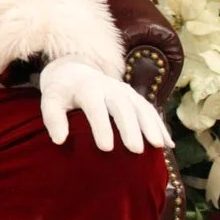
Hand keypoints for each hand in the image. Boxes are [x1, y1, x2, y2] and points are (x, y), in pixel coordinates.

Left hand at [39, 55, 173, 152]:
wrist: (74, 69)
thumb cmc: (62, 91)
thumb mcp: (51, 99)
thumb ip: (53, 117)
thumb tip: (58, 140)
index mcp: (86, 87)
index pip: (95, 107)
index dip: (101, 126)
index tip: (105, 148)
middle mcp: (108, 87)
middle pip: (122, 106)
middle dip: (130, 127)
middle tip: (135, 150)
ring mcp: (124, 90)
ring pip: (141, 106)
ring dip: (151, 125)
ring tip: (158, 146)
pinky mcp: (134, 96)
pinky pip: (150, 110)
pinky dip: (160, 125)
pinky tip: (168, 144)